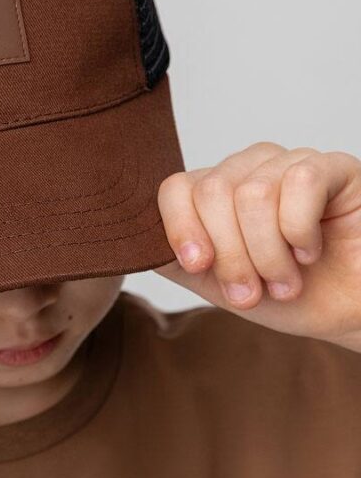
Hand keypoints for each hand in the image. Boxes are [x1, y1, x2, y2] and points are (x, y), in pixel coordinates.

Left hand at [153, 142, 360, 351]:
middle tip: (255, 291)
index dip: (181, 229)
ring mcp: (289, 164)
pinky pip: (300, 182)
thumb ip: (177, 262)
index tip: (200, 267)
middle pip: (212, 192)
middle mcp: (249, 171)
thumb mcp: (219, 286)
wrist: (349, 313)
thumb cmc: (290, 298)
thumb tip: (138, 242)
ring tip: (287, 281)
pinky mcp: (334, 166)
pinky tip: (312, 250)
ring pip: (253, 193)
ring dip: (269, 254)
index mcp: (216, 195)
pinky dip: (301, 230)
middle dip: (232, 255)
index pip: (176, 188)